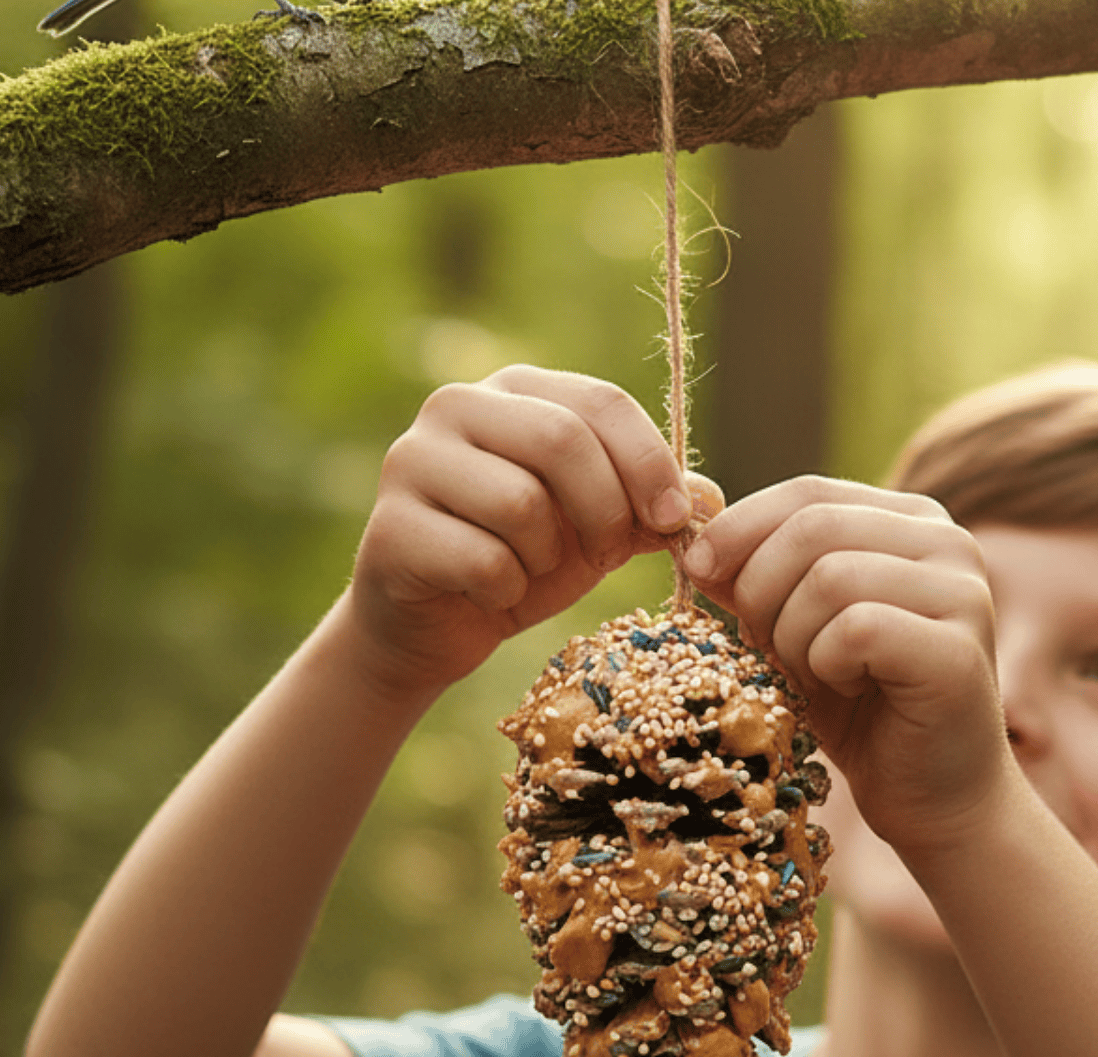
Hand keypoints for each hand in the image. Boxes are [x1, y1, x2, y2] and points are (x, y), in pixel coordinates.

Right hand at [345, 366, 697, 697]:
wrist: (436, 625)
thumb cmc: (526, 559)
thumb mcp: (599, 526)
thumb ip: (650, 503)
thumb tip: (708, 498)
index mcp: (516, 389)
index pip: (600, 402)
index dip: (648, 462)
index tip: (673, 519)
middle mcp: (455, 406)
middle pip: (561, 439)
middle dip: (605, 509)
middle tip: (607, 553)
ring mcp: (411, 461)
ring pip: (522, 503)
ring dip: (548, 556)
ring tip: (532, 568)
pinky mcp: (389, 527)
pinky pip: (484, 560)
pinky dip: (508, 590)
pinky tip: (491, 592)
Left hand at [683, 477, 1010, 855]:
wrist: (933, 798)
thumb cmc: (863, 711)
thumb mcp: (796, 628)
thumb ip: (757, 576)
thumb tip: (691, 538)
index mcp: (913, 521)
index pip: (808, 492)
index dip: (740, 527)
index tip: (697, 571)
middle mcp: (950, 541)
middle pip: (813, 527)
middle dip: (761, 588)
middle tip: (765, 646)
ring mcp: (963, 593)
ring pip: (830, 577)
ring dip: (794, 635)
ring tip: (814, 673)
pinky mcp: (957, 650)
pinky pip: (855, 630)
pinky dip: (826, 664)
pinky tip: (846, 688)